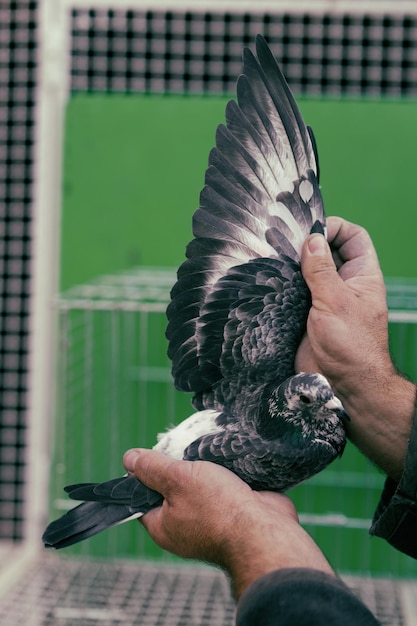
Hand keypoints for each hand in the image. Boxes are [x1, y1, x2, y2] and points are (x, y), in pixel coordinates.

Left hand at [123, 448, 333, 597]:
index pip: (142, 500)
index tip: (149, 456)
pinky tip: (228, 457)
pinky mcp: (236, 511)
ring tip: (206, 449)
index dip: (142, 477)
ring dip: (205, 468)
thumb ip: (153, 469)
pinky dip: (228, 472)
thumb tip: (129, 459)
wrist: (265, 530)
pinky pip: (226, 487)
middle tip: (182, 446)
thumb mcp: (177, 480)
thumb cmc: (218, 509)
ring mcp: (213, 521)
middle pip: (174, 490)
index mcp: (165, 526)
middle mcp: (186, 527)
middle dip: (180, 467)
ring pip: (202, 486)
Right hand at [296, 216, 415, 479]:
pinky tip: (268, 282)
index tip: (311, 232)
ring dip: (291, 266)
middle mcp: (343, 284)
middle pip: (327, 252)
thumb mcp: (336, 302)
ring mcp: (323, 300)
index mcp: (361, 276)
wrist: (343, 386)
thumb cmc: (351, 346)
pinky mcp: (305, 315)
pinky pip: (293, 293)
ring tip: (272, 259)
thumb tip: (311, 240)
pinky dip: (282, 285)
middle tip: (283, 242)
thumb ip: (322, 270)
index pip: (353, 237)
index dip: (335, 228)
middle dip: (307, 244)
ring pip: (307, 272)